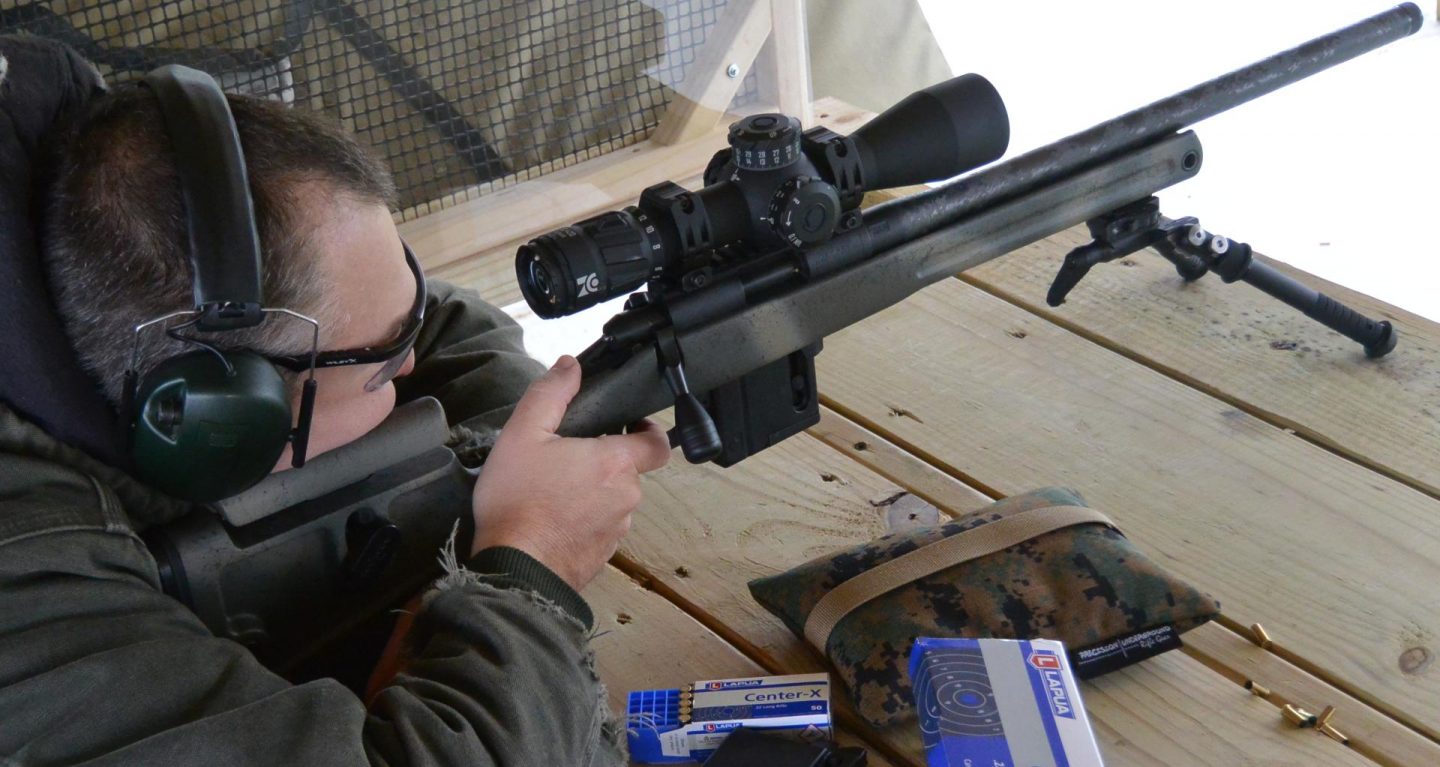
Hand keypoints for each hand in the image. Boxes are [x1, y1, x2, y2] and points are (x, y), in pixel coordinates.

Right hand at [470, 355, 670, 590]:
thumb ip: (550, 394)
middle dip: (602, 462)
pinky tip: (552, 520)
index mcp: (616, 463)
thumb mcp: (523, 434)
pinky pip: (600, 529)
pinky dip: (582, 522)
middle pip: (628, 470)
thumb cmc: (517, 501)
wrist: (512, 569)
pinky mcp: (602, 556)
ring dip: (592, 494)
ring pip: (613, 501)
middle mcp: (626, 497)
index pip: (658, 442)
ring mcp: (617, 530)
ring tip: (552, 493)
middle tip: (564, 460)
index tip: (627, 425)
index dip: (647, 429)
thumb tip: (570, 366)